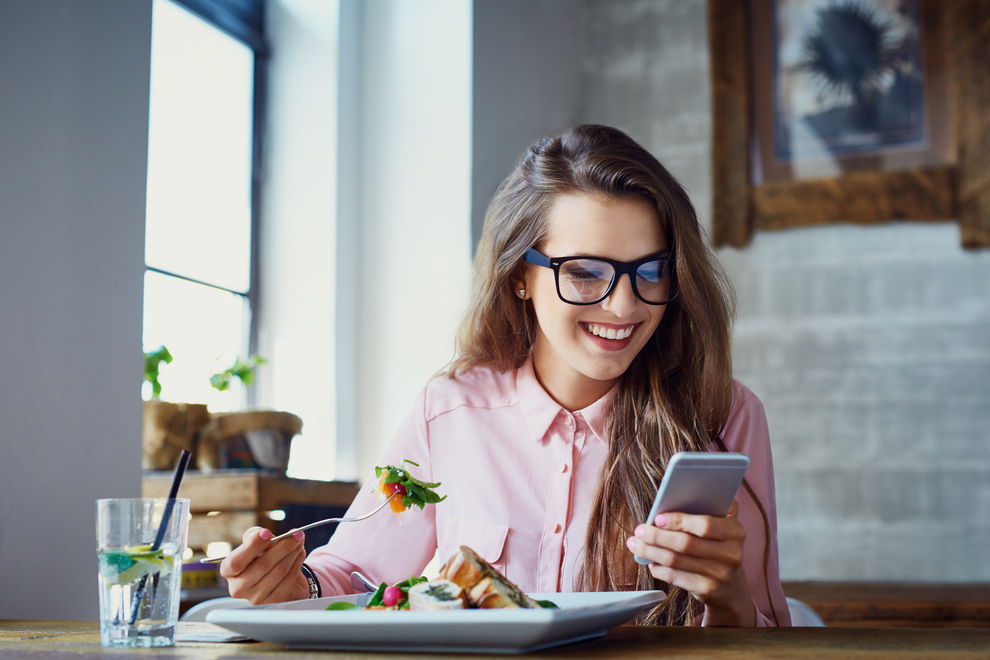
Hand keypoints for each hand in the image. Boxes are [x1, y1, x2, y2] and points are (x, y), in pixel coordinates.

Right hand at [220, 526, 309, 604]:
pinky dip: (297, 563)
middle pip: (262, 566)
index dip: (251, 547)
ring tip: (299, 541)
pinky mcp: (273, 602)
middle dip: (282, 547)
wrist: (276, 577)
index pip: (235, 562)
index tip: (267, 532)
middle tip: (296, 534)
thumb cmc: (262, 557)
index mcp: (229, 571)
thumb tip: (262, 534)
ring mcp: (256, 598)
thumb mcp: (255, 543)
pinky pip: (288, 580)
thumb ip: (254, 535)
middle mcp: (238, 587)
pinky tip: (300, 552)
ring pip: (278, 572)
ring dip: (293, 553)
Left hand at [625, 501, 755, 625]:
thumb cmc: (717, 547)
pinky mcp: (709, 590)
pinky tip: (650, 562)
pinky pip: (676, 577)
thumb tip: (663, 507)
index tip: (657, 518)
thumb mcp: (719, 528)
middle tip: (639, 531)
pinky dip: (659, 569)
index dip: (679, 521)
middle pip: (687, 543)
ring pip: (677, 560)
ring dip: (651, 551)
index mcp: (735, 530)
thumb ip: (702, 512)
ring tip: (636, 545)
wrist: (732, 588)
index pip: (705, 524)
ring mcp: (722, 574)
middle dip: (658, 536)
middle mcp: (732, 553)